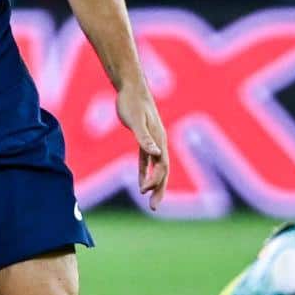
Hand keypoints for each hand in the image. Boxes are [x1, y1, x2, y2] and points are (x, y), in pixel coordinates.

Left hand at [116, 81, 168, 210]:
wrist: (131, 87)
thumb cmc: (132, 102)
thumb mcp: (136, 121)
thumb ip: (145, 138)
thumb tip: (156, 154)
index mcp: (160, 139)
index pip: (162, 165)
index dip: (155, 179)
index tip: (143, 191)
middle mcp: (160, 142)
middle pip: (163, 170)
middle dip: (159, 189)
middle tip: (153, 207)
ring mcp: (154, 141)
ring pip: (157, 168)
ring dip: (154, 184)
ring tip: (150, 201)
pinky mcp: (145, 139)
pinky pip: (147, 161)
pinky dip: (146, 172)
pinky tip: (142, 183)